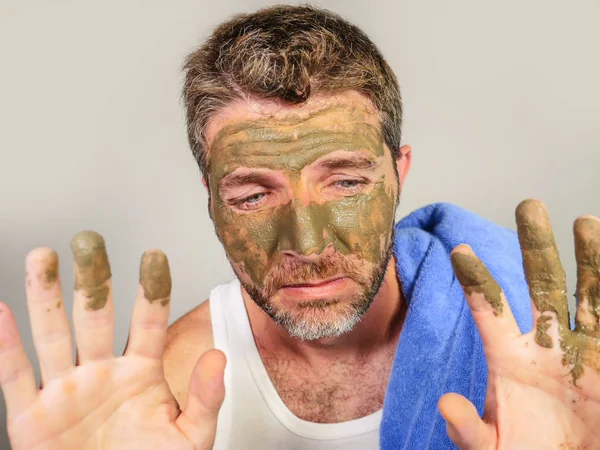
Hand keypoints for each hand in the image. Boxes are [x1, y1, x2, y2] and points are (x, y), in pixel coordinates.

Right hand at [0, 231, 225, 449]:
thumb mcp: (189, 438)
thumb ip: (206, 398)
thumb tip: (218, 356)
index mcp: (141, 373)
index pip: (148, 322)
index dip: (152, 289)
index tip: (155, 256)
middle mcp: (101, 372)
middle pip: (95, 317)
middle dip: (92, 280)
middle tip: (90, 240)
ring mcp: (65, 391)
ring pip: (53, 334)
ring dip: (46, 297)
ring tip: (43, 256)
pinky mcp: (30, 418)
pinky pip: (15, 376)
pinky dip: (5, 344)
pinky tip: (2, 309)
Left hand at [439, 199, 599, 448]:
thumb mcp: (492, 449)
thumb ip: (468, 430)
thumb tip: (446, 404)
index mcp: (509, 359)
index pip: (489, 309)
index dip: (476, 280)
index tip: (459, 249)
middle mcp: (545, 345)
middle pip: (540, 285)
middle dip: (536, 246)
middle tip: (529, 206)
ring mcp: (582, 351)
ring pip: (586, 294)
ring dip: (589, 259)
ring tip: (584, 221)